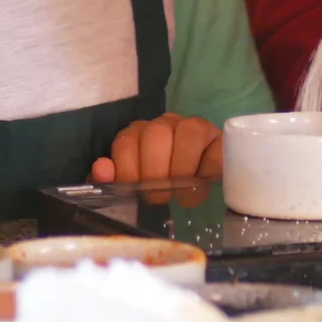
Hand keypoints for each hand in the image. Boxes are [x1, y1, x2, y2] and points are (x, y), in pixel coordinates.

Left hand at [90, 114, 222, 183]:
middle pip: (156, 135)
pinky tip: (203, 182)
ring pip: (188, 132)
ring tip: (181, 192)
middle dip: (155, 171)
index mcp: (139, 134)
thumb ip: (114, 179)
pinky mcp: (219, 139)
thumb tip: (101, 169)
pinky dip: (208, 167)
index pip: (126, 141)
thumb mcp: (134, 184)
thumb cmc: (160, 184)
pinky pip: (216, 147)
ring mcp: (194, 127)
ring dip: (182, 167)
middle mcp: (165, 124)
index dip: (128, 170)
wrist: (198, 182)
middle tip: (159, 197)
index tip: (135, 191)